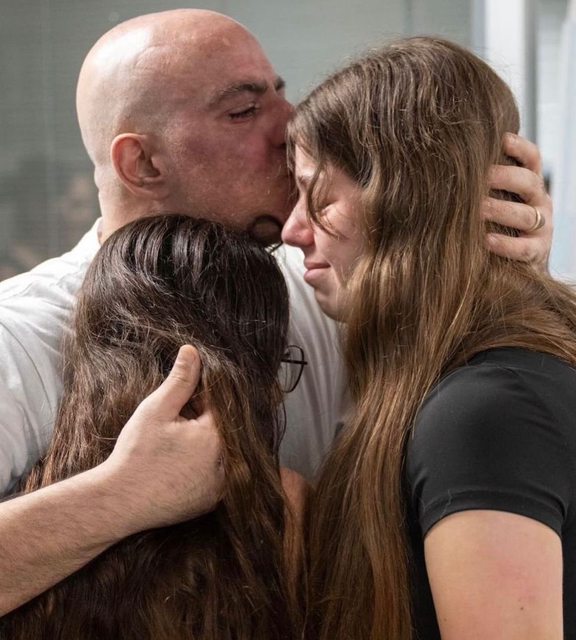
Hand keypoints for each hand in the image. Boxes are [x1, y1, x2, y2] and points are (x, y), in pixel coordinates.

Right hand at [100, 345, 223, 534]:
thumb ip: (180, 380)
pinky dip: (205, 467)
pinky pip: (217, 475)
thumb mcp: (156, 409)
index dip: (200, 399)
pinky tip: (180, 466)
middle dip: (204, 421)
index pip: (219, 405)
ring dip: (206, 445)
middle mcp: (227, 461)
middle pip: (223, 429)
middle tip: (176, 426)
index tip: (183, 404)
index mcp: (216, 436)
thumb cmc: (136, 454)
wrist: (119, 502)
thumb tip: (193, 351)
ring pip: (222, 453)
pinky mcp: (212, 500)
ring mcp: (222, 484)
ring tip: (176, 447)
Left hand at [483, 133, 552, 271]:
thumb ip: (484, 184)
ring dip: (500, 210)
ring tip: (477, 209)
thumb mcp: (496, 200)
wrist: (516, 267)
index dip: (519, 147)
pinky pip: (524, 248)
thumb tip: (448, 163)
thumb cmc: (498, 225)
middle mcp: (540, 202)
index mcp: (530, 185)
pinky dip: (505, 245)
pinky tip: (486, 240)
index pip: (531, 159)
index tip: (500, 139)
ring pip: (525, 214)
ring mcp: (542, 227)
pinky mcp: (538, 252)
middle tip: (478, 176)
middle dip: (504, 177)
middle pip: (528, 182)